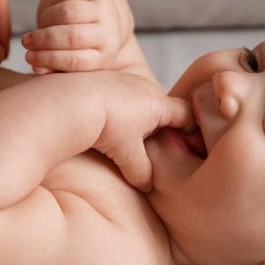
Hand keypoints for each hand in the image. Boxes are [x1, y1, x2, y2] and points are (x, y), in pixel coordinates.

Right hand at [21, 0, 132, 73]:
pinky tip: (48, 10)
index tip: (29, 57)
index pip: (75, 61)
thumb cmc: (83, 45)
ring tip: (39, 26)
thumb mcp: (74, 60)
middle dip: (44, 39)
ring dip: (46, 20)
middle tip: (26, 42)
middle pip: (72, 36)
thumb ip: (54, 68)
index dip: (48, 59)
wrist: (106, 15)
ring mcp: (104, 8)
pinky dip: (51, 1)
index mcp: (105, 56)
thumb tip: (36, 67)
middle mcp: (109, 32)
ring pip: (68, 12)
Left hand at [87, 74, 193, 191]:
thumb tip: (147, 185)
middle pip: (164, 107)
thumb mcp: (128, 155)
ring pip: (141, 101)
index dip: (191, 130)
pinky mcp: (105, 79)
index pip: (187, 114)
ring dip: (139, 118)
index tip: (187, 146)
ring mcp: (125, 80)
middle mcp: (145, 86)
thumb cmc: (106, 124)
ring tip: (127, 137)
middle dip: (162, 127)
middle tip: (156, 148)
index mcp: (158, 103)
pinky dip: (120, 109)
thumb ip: (142, 172)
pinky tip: (108, 124)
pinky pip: (121, 95)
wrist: (73, 101)